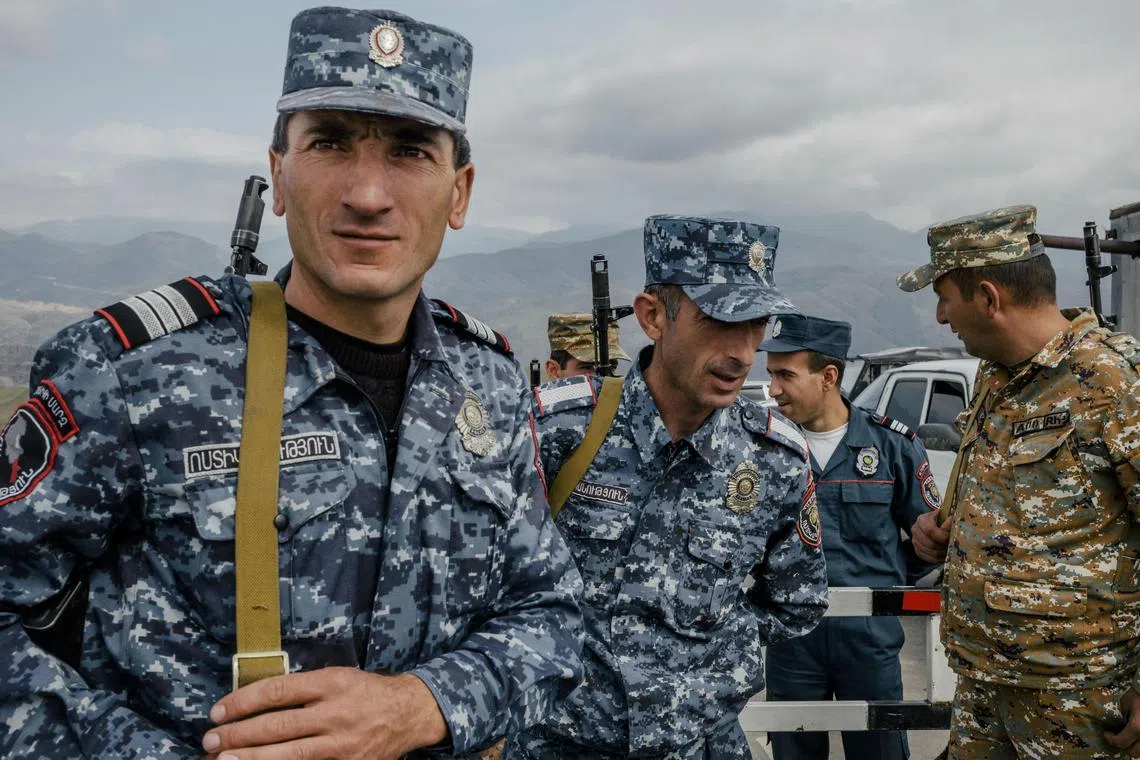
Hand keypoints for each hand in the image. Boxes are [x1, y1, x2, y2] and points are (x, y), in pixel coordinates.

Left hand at [202, 667, 447, 759]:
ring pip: (288, 753)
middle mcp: (336, 712)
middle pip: (278, 725)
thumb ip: (304, 688)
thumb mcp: (338, 677)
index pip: (279, 690)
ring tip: (223, 759)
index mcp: (332, 683)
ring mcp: (342, 742)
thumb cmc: (366, 692)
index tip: (219, 711)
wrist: (409, 713)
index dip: (244, 700)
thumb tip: (257, 701)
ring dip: (251, 758)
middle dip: (239, 734)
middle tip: (210, 739)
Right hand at [911, 511, 951, 563]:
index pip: (930, 530)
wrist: (934, 523)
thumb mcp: (945, 516)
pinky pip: (928, 558)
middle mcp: (915, 530)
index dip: (942, 536)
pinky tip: (946, 556)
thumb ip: (948, 521)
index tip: (952, 537)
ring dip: (942, 553)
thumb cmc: (942, 519)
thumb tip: (953, 521)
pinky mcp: (917, 550)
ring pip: (930, 552)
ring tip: (951, 551)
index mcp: (922, 520)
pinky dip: (938, 559)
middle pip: (930, 543)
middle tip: (954, 546)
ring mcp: (915, 541)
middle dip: (944, 546)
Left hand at [1105, 687, 1139, 755]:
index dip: (1110, 739)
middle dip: (1123, 746)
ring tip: (1128, 738)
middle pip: (1133, 752)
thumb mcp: (1124, 704)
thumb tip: (1109, 723)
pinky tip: (1136, 736)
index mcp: (1137, 727)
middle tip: (1116, 737)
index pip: (1121, 743)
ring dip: (1134, 747)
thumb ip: (1118, 716)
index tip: (1106, 734)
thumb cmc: (1137, 694)